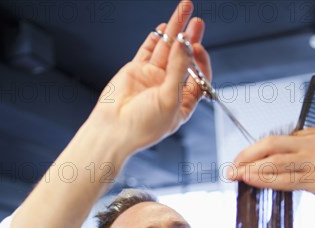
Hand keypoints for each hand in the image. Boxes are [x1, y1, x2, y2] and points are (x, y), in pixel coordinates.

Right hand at [88, 0, 210, 156]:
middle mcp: (169, 89)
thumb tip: (186, 45)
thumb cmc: (143, 126)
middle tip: (196, 23)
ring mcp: (153, 79)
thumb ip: (178, 70)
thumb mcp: (169, 99)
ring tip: (184, 10)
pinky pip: (150, 50)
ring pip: (167, 49)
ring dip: (175, 30)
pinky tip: (165, 25)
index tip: (199, 49)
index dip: (201, 63)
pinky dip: (157, 37)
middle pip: (185, 60)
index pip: (198, 79)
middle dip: (191, 40)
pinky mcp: (137, 71)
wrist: (113, 129)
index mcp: (182, 104)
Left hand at [227, 128, 314, 203]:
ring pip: (275, 163)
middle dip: (246, 157)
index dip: (251, 150)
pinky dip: (265, 180)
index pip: (274, 140)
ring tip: (236, 176)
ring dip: (251, 170)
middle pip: (270, 146)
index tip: (238, 160)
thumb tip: (268, 161)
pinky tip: (253, 181)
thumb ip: (299, 151)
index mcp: (311, 135)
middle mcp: (313, 144)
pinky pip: (286, 180)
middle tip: (231, 169)